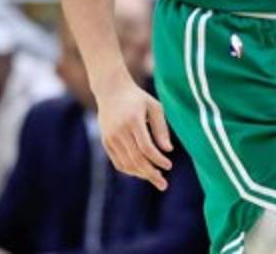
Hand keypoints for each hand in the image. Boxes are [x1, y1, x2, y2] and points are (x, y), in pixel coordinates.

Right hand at [93, 75, 173, 189]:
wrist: (111, 90)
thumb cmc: (138, 98)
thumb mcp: (154, 107)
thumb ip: (161, 128)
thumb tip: (168, 150)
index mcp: (133, 120)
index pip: (146, 147)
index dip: (158, 160)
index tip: (169, 166)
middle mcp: (119, 131)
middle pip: (136, 159)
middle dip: (151, 174)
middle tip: (163, 184)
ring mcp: (110, 137)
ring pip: (126, 164)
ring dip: (141, 174)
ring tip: (155, 179)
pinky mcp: (105, 142)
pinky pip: (118, 162)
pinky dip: (130, 170)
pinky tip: (142, 172)